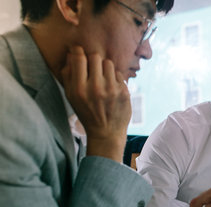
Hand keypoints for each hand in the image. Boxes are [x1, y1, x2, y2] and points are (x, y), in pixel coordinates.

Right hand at [61, 46, 130, 161]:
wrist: (106, 132)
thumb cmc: (86, 112)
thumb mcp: (71, 97)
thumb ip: (68, 75)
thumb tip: (72, 54)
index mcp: (79, 89)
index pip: (79, 58)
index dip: (78, 51)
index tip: (79, 52)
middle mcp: (96, 88)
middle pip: (95, 57)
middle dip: (92, 60)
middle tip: (92, 68)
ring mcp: (112, 90)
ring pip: (108, 63)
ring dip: (104, 68)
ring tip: (102, 78)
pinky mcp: (124, 92)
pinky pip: (118, 74)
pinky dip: (114, 78)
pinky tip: (111, 88)